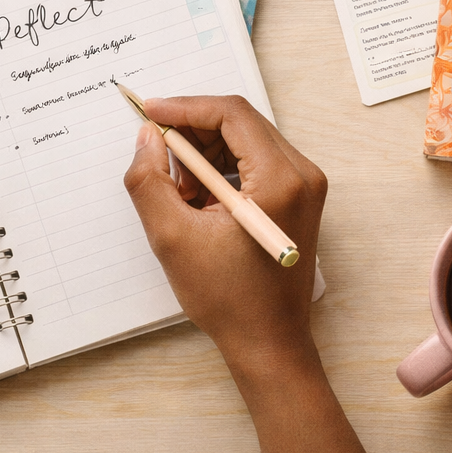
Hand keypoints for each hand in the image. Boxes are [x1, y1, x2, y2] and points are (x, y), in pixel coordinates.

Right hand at [123, 96, 407, 452]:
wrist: (269, 344)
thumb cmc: (229, 300)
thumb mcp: (173, 238)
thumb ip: (150, 181)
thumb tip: (146, 138)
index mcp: (281, 180)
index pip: (231, 115)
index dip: (185, 108)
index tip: (148, 113)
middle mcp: (302, 174)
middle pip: (241, 122)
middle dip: (192, 130)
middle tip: (155, 149)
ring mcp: (305, 186)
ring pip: (246, 141)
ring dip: (205, 152)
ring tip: (176, 188)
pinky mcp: (298, 198)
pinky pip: (255, 162)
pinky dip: (221, 170)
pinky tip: (197, 200)